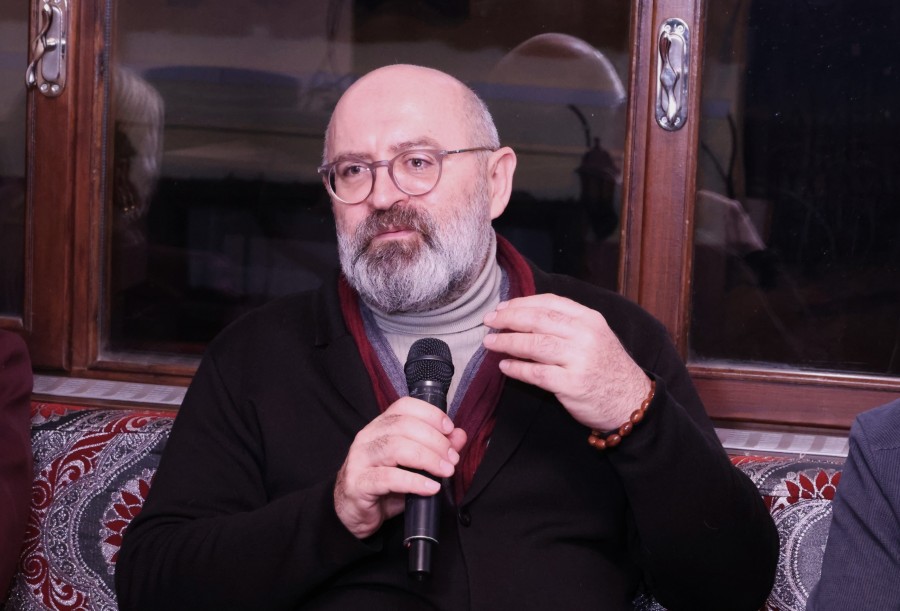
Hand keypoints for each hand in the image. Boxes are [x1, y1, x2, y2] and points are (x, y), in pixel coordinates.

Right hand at [334, 397, 466, 538]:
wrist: (353, 512)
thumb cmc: (383, 485)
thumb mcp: (413, 465)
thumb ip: (436, 448)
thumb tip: (459, 436)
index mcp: (380, 426)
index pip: (404, 406)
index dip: (430, 414)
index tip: (449, 429)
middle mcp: (368, 437)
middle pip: (404, 426)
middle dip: (435, 440)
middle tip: (451, 458)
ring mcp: (360, 459)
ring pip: (396, 447)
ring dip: (427, 458)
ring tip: (445, 471)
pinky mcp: (358, 483)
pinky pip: (388, 478)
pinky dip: (414, 481)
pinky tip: (430, 487)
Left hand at [482, 294, 650, 430]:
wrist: (631, 402)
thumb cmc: (607, 368)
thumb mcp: (595, 336)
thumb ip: (567, 324)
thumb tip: (524, 316)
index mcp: (589, 319)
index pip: (549, 303)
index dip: (521, 303)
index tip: (501, 308)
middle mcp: (585, 336)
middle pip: (538, 320)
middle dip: (508, 319)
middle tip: (489, 322)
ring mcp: (579, 360)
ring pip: (534, 345)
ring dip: (507, 342)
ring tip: (490, 343)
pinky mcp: (572, 385)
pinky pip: (536, 373)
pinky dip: (517, 369)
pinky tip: (505, 366)